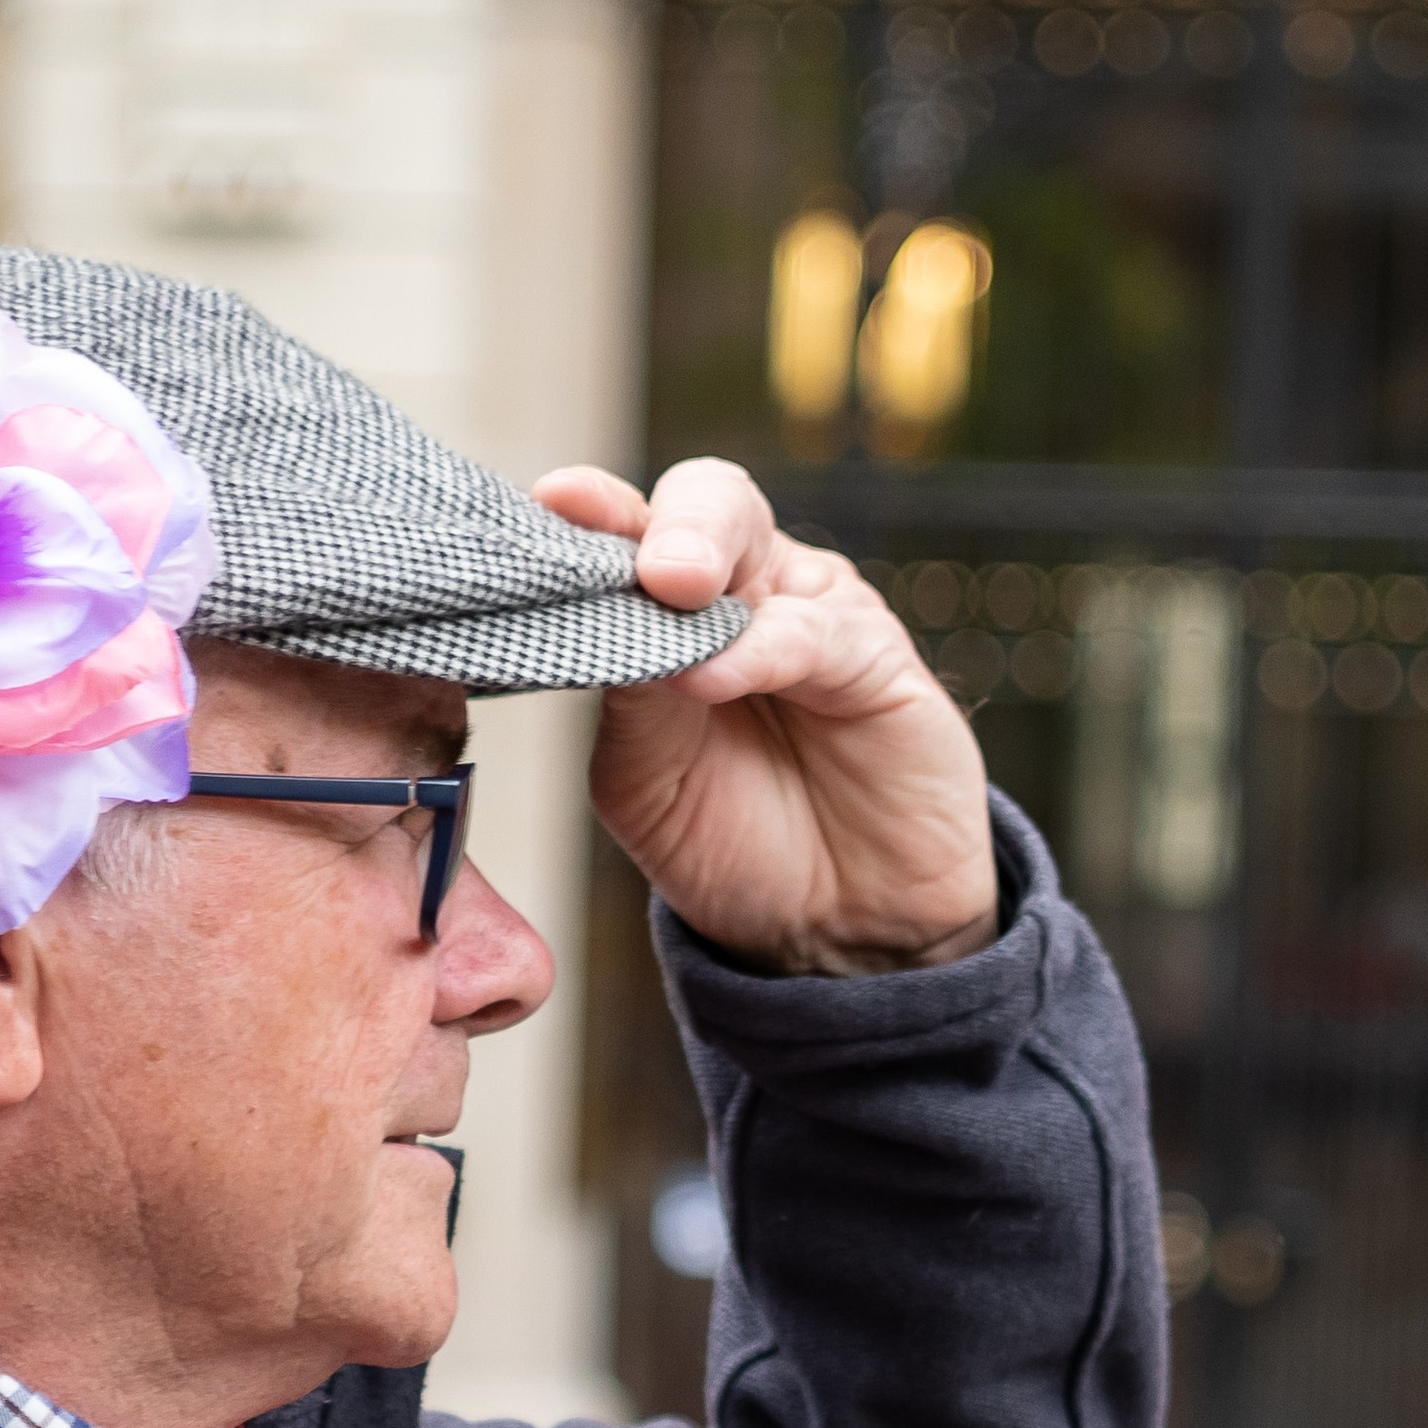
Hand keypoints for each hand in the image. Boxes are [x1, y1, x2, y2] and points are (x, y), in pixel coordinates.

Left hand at [532, 457, 995, 974]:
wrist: (834, 925)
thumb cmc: (730, 840)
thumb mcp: (644, 775)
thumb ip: (622, 698)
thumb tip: (591, 623)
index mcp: (669, 610)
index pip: (627, 535)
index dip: (590, 513)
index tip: (550, 502)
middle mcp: (743, 590)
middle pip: (701, 502)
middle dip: (657, 517)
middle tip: (627, 553)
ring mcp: (810, 612)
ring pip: (757, 541)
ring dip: (702, 556)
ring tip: (665, 590)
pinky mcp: (876, 656)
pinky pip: (814, 634)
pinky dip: (758, 649)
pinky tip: (715, 675)